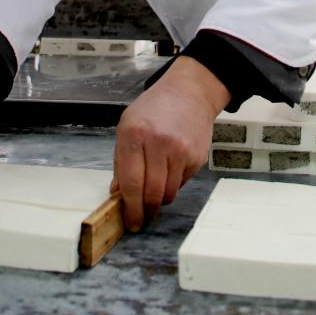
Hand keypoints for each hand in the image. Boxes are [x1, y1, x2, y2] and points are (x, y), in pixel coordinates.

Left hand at [111, 56, 228, 231]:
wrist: (189, 92)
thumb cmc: (154, 109)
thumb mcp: (127, 126)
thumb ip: (120, 161)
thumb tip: (118, 193)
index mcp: (134, 135)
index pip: (131, 182)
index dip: (130, 208)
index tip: (130, 222)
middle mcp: (158, 143)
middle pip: (151, 193)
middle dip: (145, 211)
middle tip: (141, 218)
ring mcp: (181, 150)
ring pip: (169, 193)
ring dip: (159, 199)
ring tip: (154, 190)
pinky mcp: (197, 157)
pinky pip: (182, 183)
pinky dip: (173, 184)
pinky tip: (170, 169)